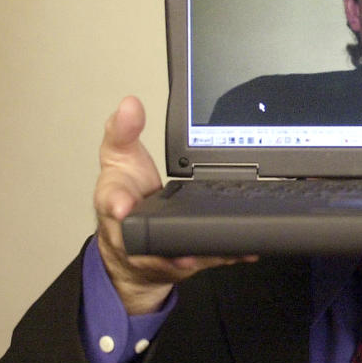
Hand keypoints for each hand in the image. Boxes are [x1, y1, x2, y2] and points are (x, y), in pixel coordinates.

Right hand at [93, 96, 255, 313]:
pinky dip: (229, 252)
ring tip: (226, 245)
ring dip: (205, 250)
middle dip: (170, 240)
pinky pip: (209, 256)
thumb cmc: (125, 194)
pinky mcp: (189, 258)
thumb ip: (123, 130)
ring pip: (185, 253)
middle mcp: (139, 233)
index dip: (118, 204)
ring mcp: (165, 249)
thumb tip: (130, 104)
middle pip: (154, 237)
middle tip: (185, 247)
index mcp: (117, 205)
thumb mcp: (119, 157)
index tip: (124, 206)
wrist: (132, 234)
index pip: (112, 204)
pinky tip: (248, 248)